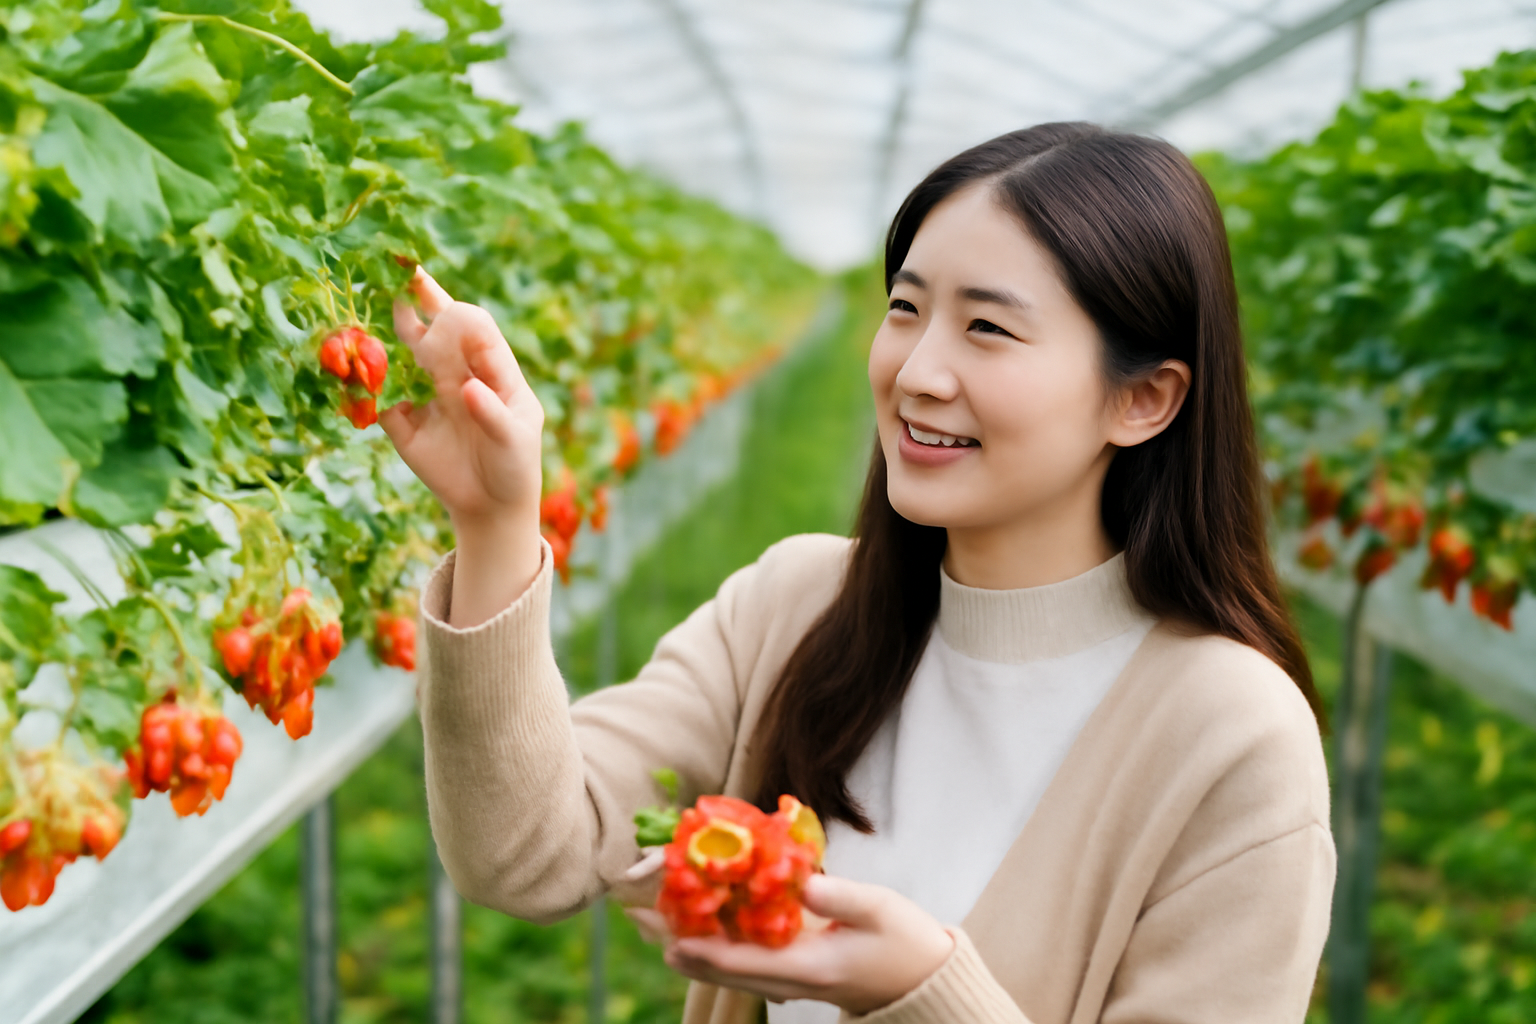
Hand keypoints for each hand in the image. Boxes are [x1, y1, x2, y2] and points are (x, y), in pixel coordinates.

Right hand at [381, 268, 543, 525]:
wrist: (491, 506)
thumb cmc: (514, 464)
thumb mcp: (514, 440)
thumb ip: (493, 414)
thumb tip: (467, 387)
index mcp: (490, 368)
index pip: (474, 330)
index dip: (455, 310)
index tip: (438, 294)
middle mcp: (455, 372)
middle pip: (433, 330)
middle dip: (414, 300)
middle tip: (393, 269)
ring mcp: (426, 393)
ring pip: (400, 356)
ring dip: (382, 333)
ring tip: (361, 303)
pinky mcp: (401, 420)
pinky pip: (378, 398)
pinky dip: (363, 383)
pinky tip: (347, 365)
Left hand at [628, 874, 953, 1015]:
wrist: (922, 979)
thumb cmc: (904, 940)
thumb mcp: (880, 908)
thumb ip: (839, 894)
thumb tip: (800, 880)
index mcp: (811, 968)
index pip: (747, 963)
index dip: (707, 952)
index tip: (672, 939)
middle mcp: (792, 980)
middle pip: (724, 971)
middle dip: (682, 947)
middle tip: (642, 922)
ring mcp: (791, 980)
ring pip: (729, 970)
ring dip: (692, 948)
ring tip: (653, 925)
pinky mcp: (793, 972)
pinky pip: (745, 962)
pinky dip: (716, 947)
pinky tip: (696, 928)